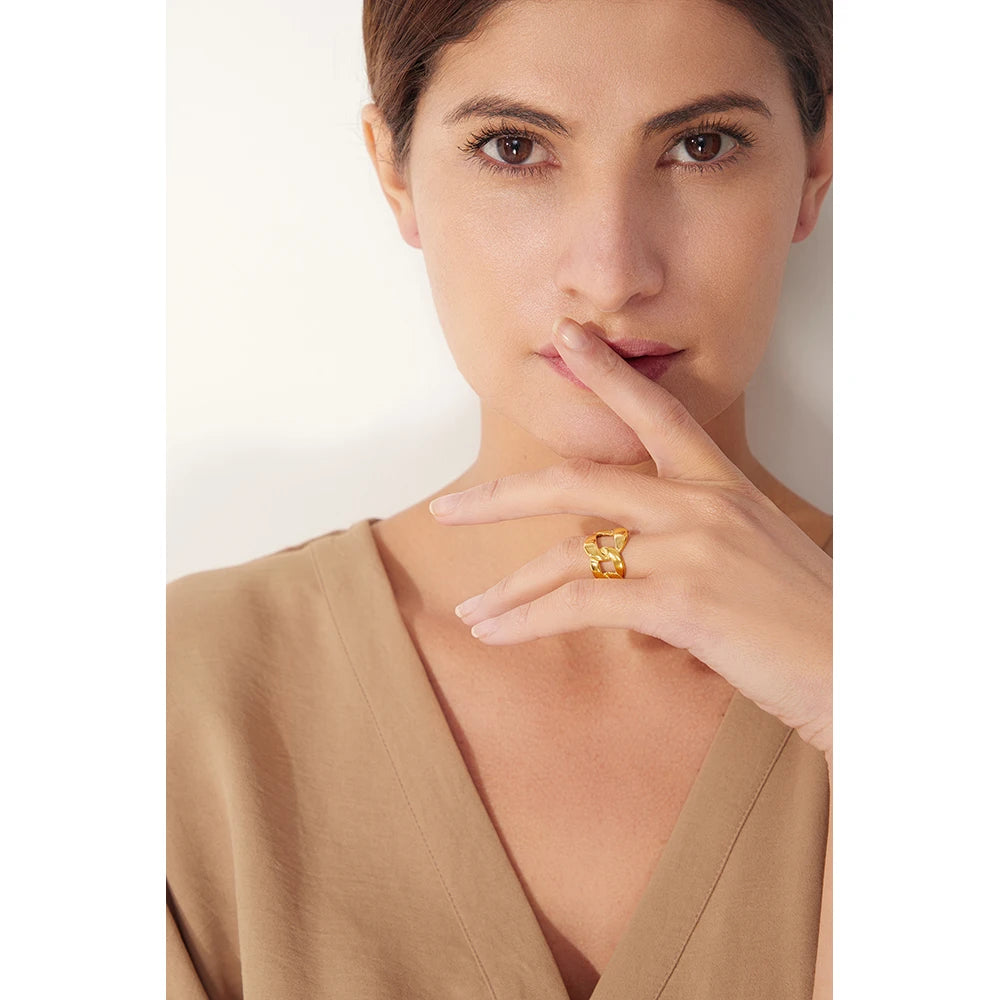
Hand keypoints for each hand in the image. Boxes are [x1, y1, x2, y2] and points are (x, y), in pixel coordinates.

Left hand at [429, 317, 831, 755]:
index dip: (607, 375)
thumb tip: (626, 557)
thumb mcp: (749, 557)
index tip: (568, 339)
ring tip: (473, 609)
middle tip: (451, 507)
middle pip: (578, 479)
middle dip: (503, 495)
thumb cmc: (802, 619)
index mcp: (720, 485)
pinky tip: (497, 635)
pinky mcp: (678, 599)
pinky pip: (579, 603)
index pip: (656, 413)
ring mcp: (689, 547)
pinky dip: (528, 621)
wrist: (855, 670)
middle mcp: (700, 503)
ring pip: (569, 551)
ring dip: (510, 586)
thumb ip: (689, 541)